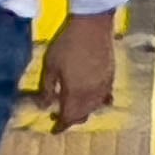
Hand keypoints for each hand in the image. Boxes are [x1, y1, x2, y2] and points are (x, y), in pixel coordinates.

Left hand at [37, 8, 118, 131]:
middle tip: (60, 116)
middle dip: (71, 119)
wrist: (92, 25)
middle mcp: (92, 96)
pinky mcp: (111, 77)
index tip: (54, 129)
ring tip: (73, 105)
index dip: (60, 126)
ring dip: (83, 110)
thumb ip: (48, 88)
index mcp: (75, 95)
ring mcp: (104, 87)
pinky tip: (91, 95)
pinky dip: (97, 101)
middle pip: (82, 116)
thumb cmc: (67, 44)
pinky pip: (104, 97)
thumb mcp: (50, 66)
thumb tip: (44, 107)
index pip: (69, 119)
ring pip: (94, 108)